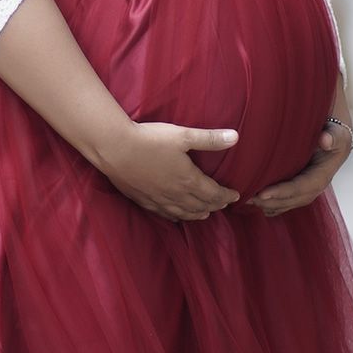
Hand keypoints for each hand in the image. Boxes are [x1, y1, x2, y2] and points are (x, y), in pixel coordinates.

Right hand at [99, 122, 239, 221]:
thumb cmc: (150, 140)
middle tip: (223, 204)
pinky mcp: (144, 200)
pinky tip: (176, 215)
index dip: (226, 195)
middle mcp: (176, 194)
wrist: (116, 149)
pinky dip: (176, 216)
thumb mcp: (183, 135)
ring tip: (205, 214)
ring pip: (183, 212)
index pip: (213, 193)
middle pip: (200, 205)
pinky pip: (164, 214)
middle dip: (214, 205)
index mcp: (188, 179)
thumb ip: (209, 138)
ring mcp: (159, 199)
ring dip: (197, 214)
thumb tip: (236, 137)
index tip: (236, 195)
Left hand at [247, 120, 352, 217]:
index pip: (301, 187)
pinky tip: (255, 204)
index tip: (263, 193)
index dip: (283, 192)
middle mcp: (314, 187)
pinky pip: (285, 201)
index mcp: (322, 176)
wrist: (335, 137)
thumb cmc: (334, 134)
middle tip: (248, 198)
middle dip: (271, 202)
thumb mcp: (337, 133)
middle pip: (292, 200)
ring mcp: (307, 190)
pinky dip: (270, 205)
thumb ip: (333, 136)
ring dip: (268, 205)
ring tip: (246, 200)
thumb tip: (325, 140)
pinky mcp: (299, 188)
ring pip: (287, 203)